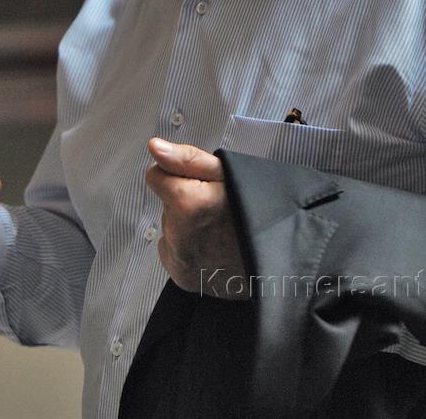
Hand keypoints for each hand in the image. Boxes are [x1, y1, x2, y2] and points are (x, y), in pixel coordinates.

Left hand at [145, 138, 246, 298]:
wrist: (271, 258)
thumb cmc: (251, 210)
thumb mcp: (226, 173)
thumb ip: (186, 159)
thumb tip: (154, 147)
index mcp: (188, 204)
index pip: (155, 176)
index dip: (177, 175)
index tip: (198, 183)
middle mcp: (178, 236)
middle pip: (165, 203)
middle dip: (183, 201)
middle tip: (213, 207)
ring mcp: (180, 260)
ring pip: (170, 227)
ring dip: (186, 225)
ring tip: (216, 228)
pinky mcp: (181, 277)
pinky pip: (174, 251)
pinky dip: (188, 247)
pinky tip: (210, 246)